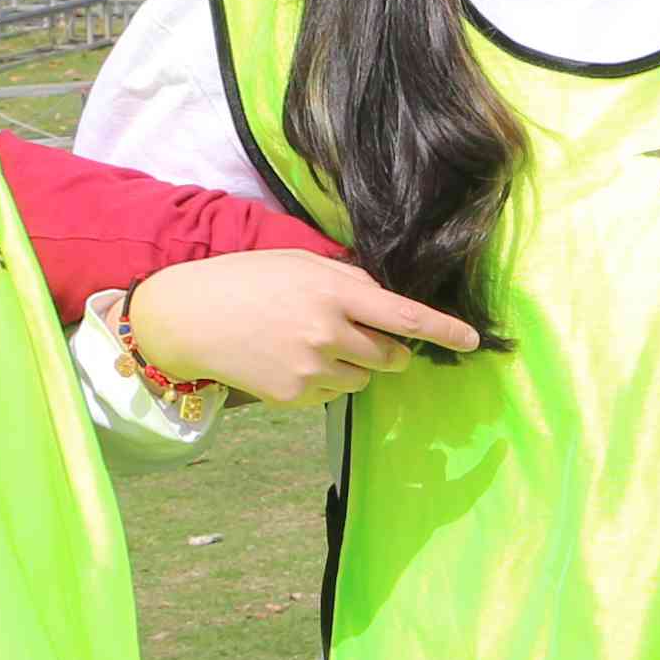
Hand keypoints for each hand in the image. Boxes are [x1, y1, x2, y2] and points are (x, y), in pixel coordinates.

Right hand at [126, 249, 478, 406]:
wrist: (189, 317)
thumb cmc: (248, 280)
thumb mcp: (301, 264)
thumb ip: (349, 280)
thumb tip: (390, 299)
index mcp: (334, 292)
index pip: (404, 316)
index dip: (443, 330)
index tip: (471, 340)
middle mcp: (328, 333)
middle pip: (392, 356)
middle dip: (390, 349)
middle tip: (358, 334)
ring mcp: (312, 369)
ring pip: (363, 378)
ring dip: (353, 365)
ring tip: (307, 343)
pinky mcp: (295, 396)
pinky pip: (332, 394)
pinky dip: (322, 382)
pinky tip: (289, 361)